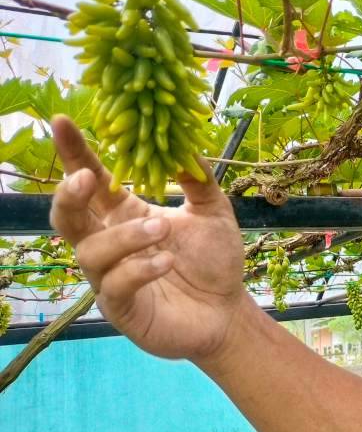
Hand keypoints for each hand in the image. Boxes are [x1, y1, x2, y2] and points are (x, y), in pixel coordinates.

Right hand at [48, 114, 250, 362]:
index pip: (91, 179)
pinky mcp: (122, 308)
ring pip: (91, 251)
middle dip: (69, 194)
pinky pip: (114, 286)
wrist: (228, 310)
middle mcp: (110, 244)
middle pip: (68, 217)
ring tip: (162, 228)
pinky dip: (138, 269)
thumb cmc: (214, 260)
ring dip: (124, 236)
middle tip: (88, 177)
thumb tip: (184, 145)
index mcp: (125, 214)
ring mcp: (110, 277)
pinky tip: (166, 261)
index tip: (63, 121)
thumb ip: (198, 179)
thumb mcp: (213, 211)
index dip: (75, 152)